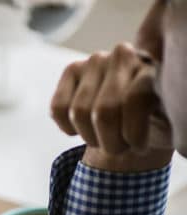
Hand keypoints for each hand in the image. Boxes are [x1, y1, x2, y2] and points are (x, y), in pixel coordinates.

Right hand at [51, 42, 173, 172]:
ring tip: (103, 139)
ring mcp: (96, 60)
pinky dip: (68, 128)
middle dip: (109, 141)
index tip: (138, 148)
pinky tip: (83, 128)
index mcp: (155, 67)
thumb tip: (154, 113)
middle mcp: (125, 55)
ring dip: (90, 137)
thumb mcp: (169, 123)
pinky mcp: (72, 69)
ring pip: (79, 112)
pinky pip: (58, 108)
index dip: (132, 134)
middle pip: (103, 111)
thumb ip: (165, 116)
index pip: (135, 100)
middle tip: (119, 148)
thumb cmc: (153, 122)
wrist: (134, 115)